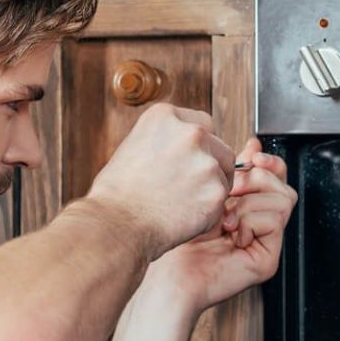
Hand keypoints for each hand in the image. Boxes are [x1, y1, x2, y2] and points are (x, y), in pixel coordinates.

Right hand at [85, 103, 236, 257]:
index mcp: (166, 116)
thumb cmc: (116, 194)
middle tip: (186, 188)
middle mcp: (191, 133)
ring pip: (223, 175)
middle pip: (219, 147)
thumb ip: (164, 142)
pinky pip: (220, 201)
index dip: (198, 146)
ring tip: (178, 205)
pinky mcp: (216, 191)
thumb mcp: (133, 148)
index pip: (202, 124)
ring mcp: (206, 161)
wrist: (116, 224)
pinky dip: (207, 213)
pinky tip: (181, 218)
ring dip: (209, 188)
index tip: (189, 161)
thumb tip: (181, 150)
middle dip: (210, 166)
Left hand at [145, 139, 295, 312]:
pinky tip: (231, 233)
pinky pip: (275, 221)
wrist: (166, 271)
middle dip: (257, 179)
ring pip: (283, 201)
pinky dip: (250, 221)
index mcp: (249, 209)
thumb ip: (231, 170)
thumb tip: (254, 144)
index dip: (269, 163)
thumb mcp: (206, 193)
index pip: (275, 177)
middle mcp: (261, 228)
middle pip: (284, 186)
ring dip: (249, 203)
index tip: (253, 154)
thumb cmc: (176, 236)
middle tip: (231, 191)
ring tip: (226, 218)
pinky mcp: (267, 260)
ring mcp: (266, 245)